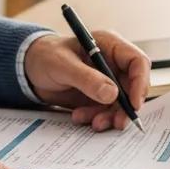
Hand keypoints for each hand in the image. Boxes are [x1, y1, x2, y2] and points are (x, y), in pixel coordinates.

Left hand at [24, 30, 150, 130]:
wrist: (30, 69)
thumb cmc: (45, 56)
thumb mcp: (62, 65)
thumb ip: (86, 78)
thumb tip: (112, 94)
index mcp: (109, 45)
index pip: (137, 62)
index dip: (140, 83)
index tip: (133, 104)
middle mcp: (112, 63)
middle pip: (133, 86)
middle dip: (125, 107)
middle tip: (116, 123)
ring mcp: (106, 80)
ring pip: (120, 102)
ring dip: (109, 116)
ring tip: (92, 123)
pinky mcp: (98, 95)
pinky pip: (106, 110)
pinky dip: (97, 117)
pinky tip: (80, 117)